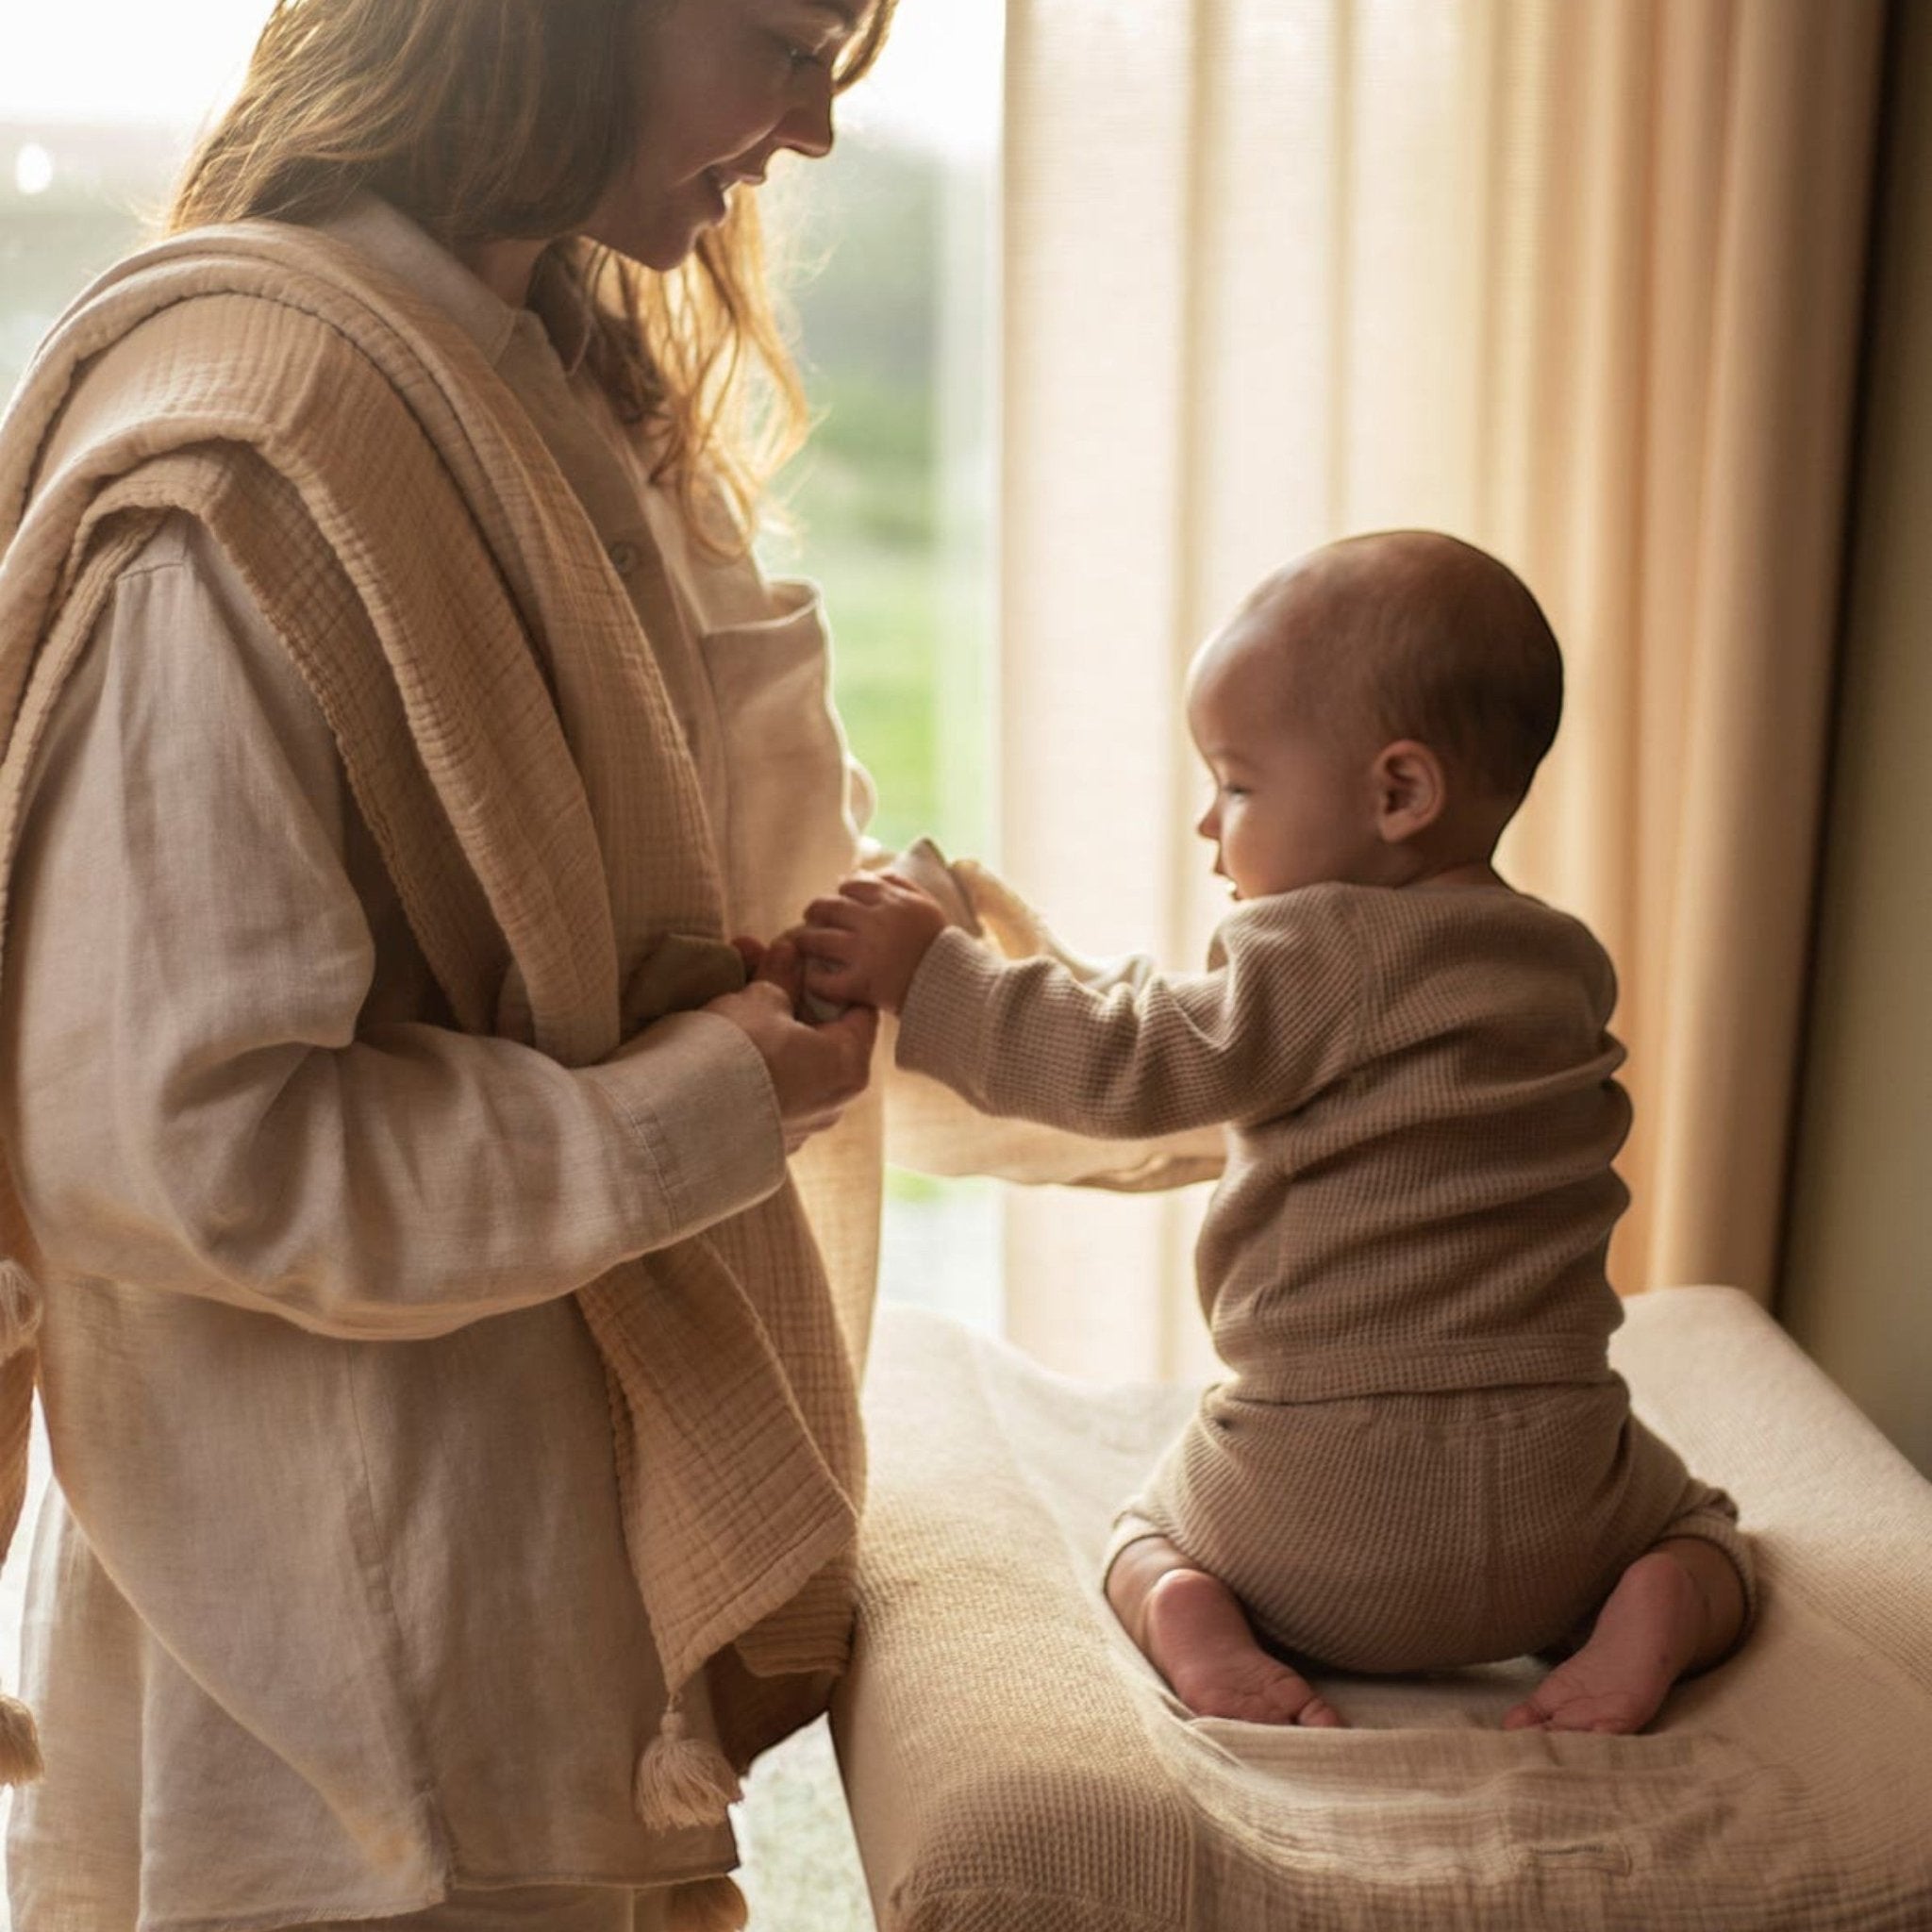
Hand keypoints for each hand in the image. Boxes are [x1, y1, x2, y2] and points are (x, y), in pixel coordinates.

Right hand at [703, 938, 877, 1152]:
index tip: (800, 958)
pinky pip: (769, 1086)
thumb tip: (790, 953)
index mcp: (850, 1066)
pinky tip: (724, 1035)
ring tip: (730, 987)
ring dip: (766, 1024)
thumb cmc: (736, 1052)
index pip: (858, 1010)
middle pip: (820, 1034)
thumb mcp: (760, 1000)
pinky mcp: (766, 1137)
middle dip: (788, 994)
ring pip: (791, 1059)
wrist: (682, 1117)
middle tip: (756, 961)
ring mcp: (800, 1124)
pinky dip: (754, 1059)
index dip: (829, 978)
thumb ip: (782, 975)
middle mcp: (834, 1101)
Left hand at [796, 873, 948, 1012]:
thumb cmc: (940, 945)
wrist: (955, 984)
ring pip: (819, 940)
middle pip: (828, 907)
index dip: (839, 892)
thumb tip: (868, 873)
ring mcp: (865, 952)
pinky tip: (812, 979)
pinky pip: (826, 981)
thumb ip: (899, 884)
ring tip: (800, 943)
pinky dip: (815, 980)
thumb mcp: (926, 905)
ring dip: (805, 940)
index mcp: (892, 901)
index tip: (836, 901)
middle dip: (814, 910)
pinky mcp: (862, 983)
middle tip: (809, 917)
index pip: (851, 886)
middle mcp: (874, 922)